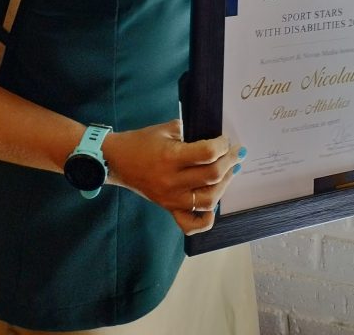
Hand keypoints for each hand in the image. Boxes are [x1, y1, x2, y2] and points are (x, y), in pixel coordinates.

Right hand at [104, 120, 244, 233]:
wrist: (117, 160)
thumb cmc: (142, 141)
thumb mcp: (166, 129)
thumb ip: (189, 131)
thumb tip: (214, 136)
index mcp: (171, 157)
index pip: (207, 153)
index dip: (223, 145)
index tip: (226, 140)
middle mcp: (173, 181)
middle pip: (212, 176)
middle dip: (230, 161)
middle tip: (236, 152)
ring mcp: (171, 199)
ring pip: (208, 200)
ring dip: (225, 185)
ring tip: (230, 171)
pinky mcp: (169, 209)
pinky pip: (190, 224)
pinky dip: (206, 219)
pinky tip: (214, 205)